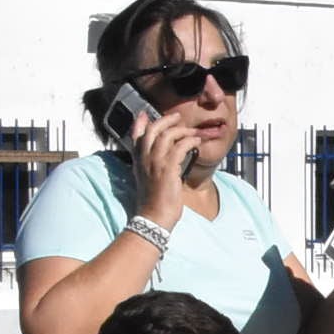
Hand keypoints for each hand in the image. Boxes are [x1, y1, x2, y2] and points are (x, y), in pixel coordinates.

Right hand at [129, 107, 199, 225]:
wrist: (153, 218)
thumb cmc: (154, 203)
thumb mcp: (149, 181)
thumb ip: (152, 168)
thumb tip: (164, 160)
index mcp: (138, 162)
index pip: (136, 136)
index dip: (141, 123)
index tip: (146, 114)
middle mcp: (144, 159)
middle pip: (153, 130)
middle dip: (166, 120)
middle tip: (178, 117)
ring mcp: (155, 163)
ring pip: (167, 135)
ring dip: (183, 130)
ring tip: (193, 132)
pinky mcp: (168, 168)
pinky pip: (180, 147)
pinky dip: (190, 141)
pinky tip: (197, 143)